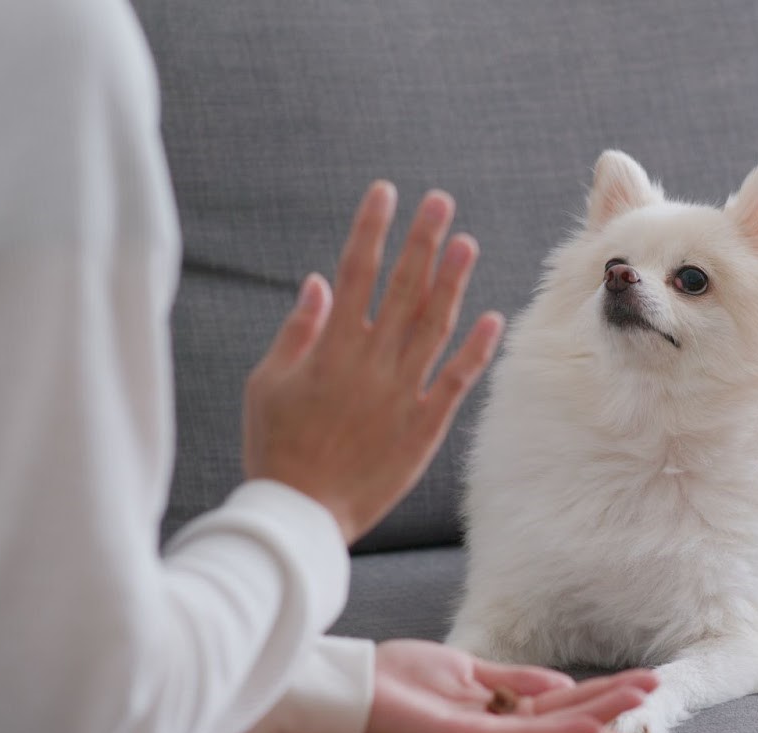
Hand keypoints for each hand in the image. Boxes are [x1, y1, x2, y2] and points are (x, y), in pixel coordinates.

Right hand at [243, 182, 503, 542]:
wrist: (300, 514)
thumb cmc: (275, 447)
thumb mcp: (266, 384)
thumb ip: (296, 332)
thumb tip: (318, 282)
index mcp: (330, 348)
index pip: (354, 273)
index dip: (371, 230)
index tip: (386, 193)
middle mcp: (370, 363)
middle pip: (401, 289)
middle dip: (420, 241)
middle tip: (440, 202)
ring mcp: (400, 393)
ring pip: (433, 326)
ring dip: (451, 283)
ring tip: (467, 243)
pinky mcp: (423, 426)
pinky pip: (455, 381)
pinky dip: (474, 350)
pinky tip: (492, 319)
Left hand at [360, 640, 657, 732]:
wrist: (348, 690)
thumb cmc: (394, 680)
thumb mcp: (463, 669)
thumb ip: (511, 679)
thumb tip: (559, 681)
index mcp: (496, 709)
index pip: (557, 701)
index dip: (597, 689)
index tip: (637, 679)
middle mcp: (496, 727)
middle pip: (565, 713)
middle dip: (611, 698)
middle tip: (656, 684)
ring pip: (554, 726)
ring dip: (600, 710)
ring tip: (641, 696)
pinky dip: (559, 728)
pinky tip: (592, 720)